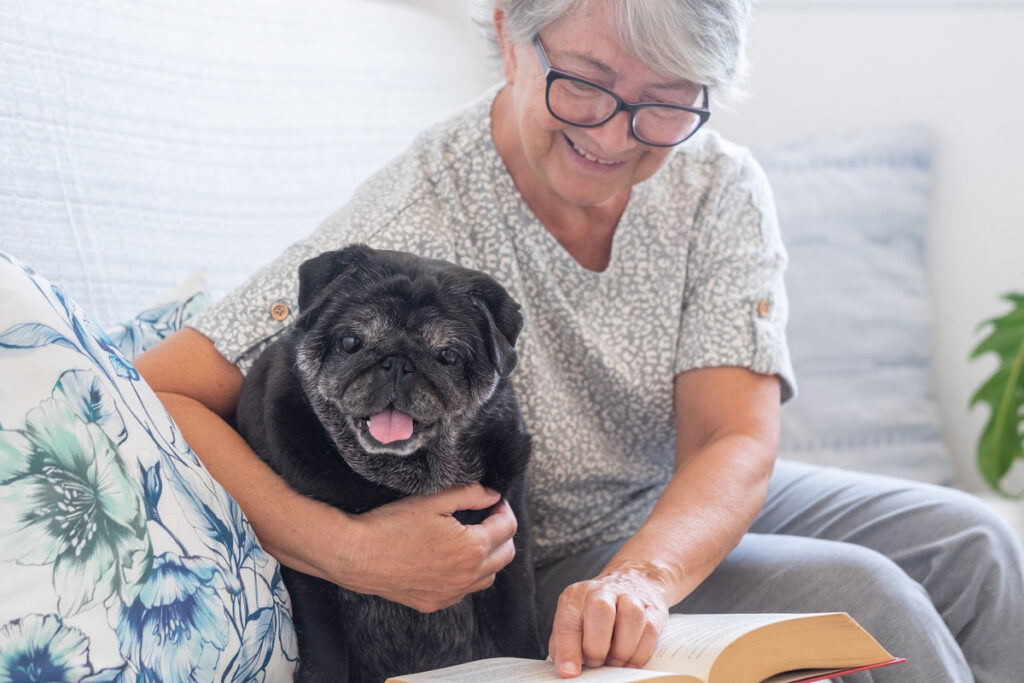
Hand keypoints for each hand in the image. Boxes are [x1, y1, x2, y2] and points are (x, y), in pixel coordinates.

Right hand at [338, 484, 517, 612]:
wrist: (357, 555)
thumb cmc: (393, 524)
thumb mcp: (434, 499)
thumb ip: (470, 494)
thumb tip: (493, 496)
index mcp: (472, 549)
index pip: (507, 528)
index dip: (504, 510)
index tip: (494, 501)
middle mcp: (466, 576)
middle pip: (505, 555)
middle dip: (503, 533)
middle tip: (488, 517)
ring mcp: (450, 593)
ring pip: (487, 577)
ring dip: (489, 557)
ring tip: (472, 538)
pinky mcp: (433, 603)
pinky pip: (463, 591)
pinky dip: (467, 575)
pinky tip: (451, 560)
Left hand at [549, 567, 669, 677]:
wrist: (633, 581)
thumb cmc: (596, 612)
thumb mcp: (575, 621)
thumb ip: (566, 643)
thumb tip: (568, 670)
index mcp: (576, 597)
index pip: (567, 622)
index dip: (568, 650)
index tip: (570, 672)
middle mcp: (601, 592)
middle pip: (599, 610)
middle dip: (597, 646)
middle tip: (596, 663)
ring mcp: (630, 597)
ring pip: (630, 616)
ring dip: (622, 650)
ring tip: (615, 662)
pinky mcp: (652, 608)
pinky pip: (650, 630)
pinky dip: (639, 653)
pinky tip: (630, 659)